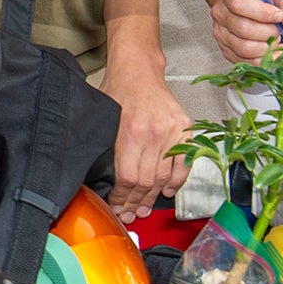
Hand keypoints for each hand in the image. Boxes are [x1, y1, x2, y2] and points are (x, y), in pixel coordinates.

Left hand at [99, 64, 191, 223]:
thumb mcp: (102, 118)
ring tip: (144, 208)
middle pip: (145, 182)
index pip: (127, 178)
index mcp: (129, 132)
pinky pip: (184, 164)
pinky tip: (167, 192)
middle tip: (130, 214)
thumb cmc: (119, 91)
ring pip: (164, 177)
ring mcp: (171, 132)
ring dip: (153, 197)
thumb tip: (98, 178)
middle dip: (135, 203)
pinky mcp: (185, 129)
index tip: (116, 206)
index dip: (121, 198)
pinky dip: (177, 181)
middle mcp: (152, 134)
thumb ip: (103, 146)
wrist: (139, 70)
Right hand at [210, 0, 282, 63]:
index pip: (239, 4)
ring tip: (274, 39)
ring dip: (267, 47)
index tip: (279, 16)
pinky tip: (272, 50)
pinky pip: (247, 62)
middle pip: (243, 29)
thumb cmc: (264, 0)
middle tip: (279, 30)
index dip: (263, 13)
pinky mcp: (227, 52)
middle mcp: (221, 14)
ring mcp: (221, 35)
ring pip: (244, 48)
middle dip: (268, 33)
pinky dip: (265, 59)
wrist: (251, 9)